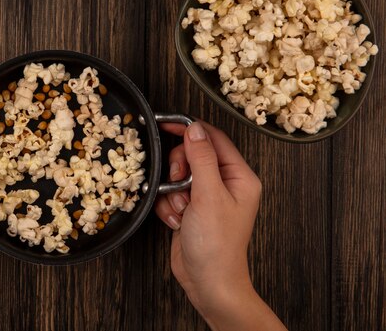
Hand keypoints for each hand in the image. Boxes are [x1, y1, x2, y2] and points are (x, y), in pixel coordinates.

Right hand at [155, 121, 286, 330]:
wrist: (209, 283)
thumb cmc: (217, 246)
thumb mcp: (209, 195)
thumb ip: (201, 158)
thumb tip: (195, 128)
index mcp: (239, 177)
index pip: (214, 139)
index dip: (190, 129)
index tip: (167, 124)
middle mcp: (225, 184)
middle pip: (193, 155)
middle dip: (179, 169)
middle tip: (179, 183)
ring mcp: (207, 197)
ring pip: (178, 175)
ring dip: (172, 192)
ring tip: (182, 210)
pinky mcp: (191, 209)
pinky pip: (171, 194)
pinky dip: (169, 206)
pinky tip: (178, 221)